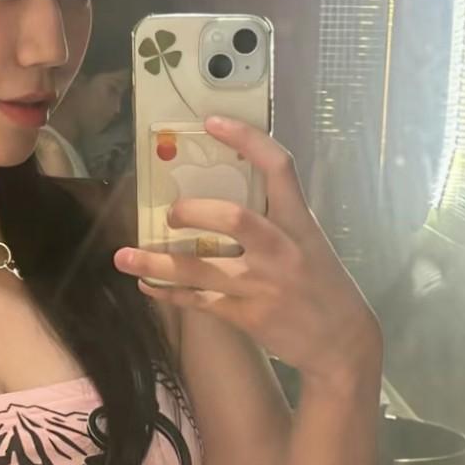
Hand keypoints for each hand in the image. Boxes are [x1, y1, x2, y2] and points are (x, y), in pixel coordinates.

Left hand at [112, 115, 381, 391]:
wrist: (341, 342)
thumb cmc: (321, 285)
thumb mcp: (309, 243)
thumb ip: (274, 220)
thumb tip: (222, 201)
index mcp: (298, 223)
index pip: (278, 167)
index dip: (245, 139)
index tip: (211, 122)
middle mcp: (280, 250)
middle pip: (234, 218)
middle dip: (194, 211)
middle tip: (170, 213)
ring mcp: (262, 284)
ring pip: (201, 268)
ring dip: (157, 263)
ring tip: (123, 257)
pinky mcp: (247, 316)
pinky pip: (199, 301)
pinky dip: (168, 293)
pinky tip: (147, 286)